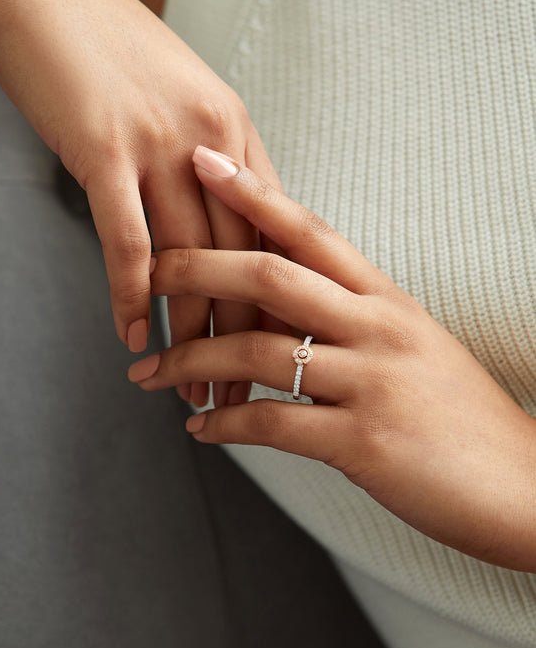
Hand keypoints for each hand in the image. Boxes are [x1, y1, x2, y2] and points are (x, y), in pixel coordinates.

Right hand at [0, 0, 280, 406]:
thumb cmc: (116, 51)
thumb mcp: (186, 102)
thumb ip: (215, 163)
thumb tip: (227, 224)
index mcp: (236, 134)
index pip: (273, 238)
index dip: (279, 305)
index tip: (284, 355)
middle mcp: (210, 145)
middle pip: (240, 264)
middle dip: (245, 342)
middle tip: (244, 399)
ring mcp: (159, 146)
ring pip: (191, 263)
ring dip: (193, 338)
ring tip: (194, 391)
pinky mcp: (105, 150)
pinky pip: (127, 240)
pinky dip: (130, 298)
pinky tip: (132, 338)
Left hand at [129, 146, 535, 571]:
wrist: (521, 485)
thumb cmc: (460, 415)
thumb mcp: (412, 347)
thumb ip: (352, 322)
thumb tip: (286, 312)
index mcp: (386, 299)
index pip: (311, 230)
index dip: (253, 194)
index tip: (205, 163)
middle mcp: (377, 327)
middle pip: (270, 274)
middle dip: (197, 266)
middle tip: (149, 269)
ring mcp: (372, 381)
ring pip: (256, 350)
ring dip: (190, 360)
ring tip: (149, 372)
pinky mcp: (364, 442)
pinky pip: (272, 424)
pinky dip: (224, 425)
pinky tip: (199, 430)